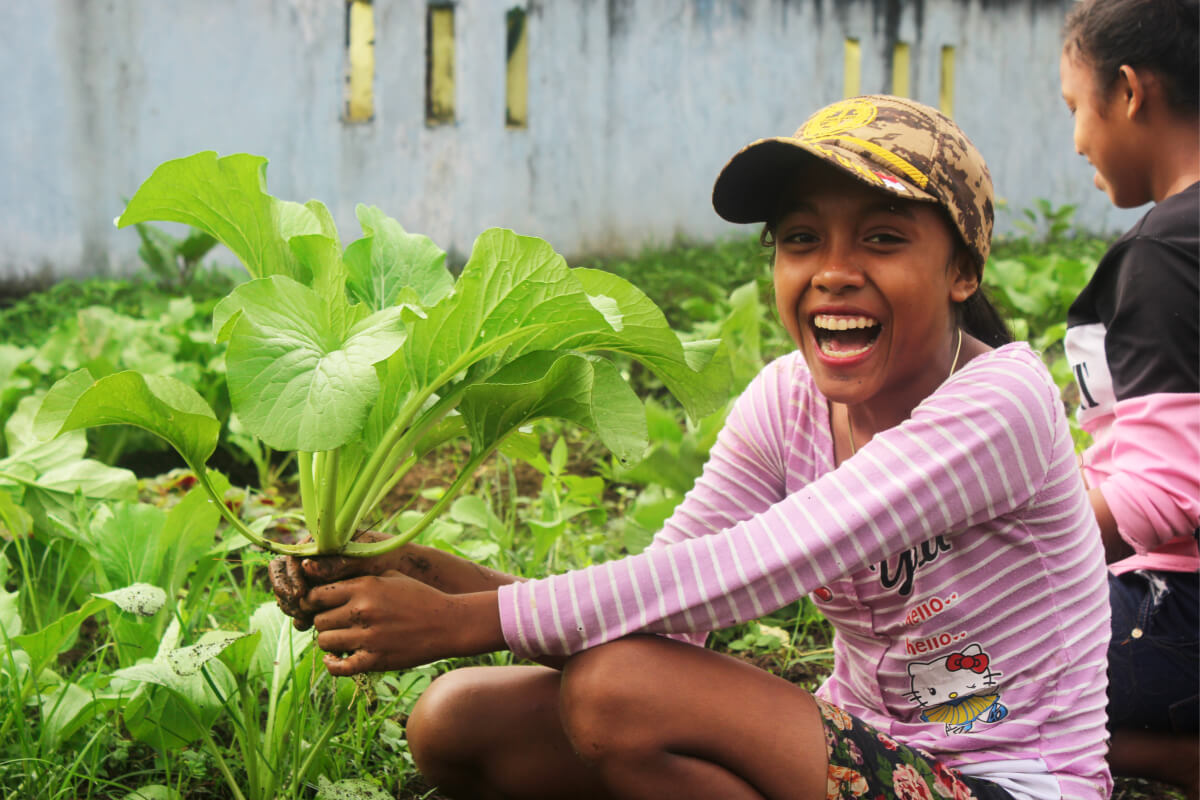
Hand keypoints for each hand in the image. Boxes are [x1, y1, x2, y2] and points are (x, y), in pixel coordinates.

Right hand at [269, 530, 403, 629]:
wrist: (407, 571)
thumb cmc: (386, 555)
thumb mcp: (365, 557)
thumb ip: (337, 562)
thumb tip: (307, 566)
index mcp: (319, 545)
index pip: (289, 559)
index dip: (288, 577)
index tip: (299, 593)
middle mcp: (313, 562)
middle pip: (285, 579)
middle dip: (287, 596)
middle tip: (299, 611)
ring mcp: (317, 580)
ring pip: (291, 595)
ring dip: (293, 608)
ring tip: (305, 620)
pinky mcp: (324, 598)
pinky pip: (305, 607)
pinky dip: (303, 616)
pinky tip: (308, 625)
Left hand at [301, 572, 503, 674]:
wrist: (448, 623)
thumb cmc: (421, 596)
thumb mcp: (392, 576)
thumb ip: (361, 579)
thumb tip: (333, 584)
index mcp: (364, 587)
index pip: (317, 594)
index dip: (313, 602)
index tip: (319, 607)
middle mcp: (362, 609)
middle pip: (319, 620)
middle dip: (322, 623)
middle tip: (334, 625)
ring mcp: (368, 636)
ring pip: (324, 642)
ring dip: (329, 643)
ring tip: (339, 640)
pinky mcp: (375, 659)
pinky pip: (339, 667)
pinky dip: (332, 665)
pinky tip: (335, 659)